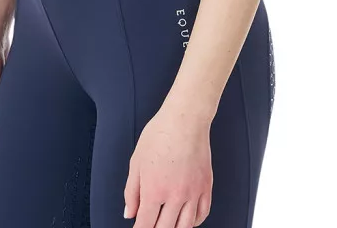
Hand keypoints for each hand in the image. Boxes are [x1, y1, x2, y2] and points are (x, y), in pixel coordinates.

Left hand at [123, 102, 212, 226]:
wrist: (185, 119)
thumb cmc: (160, 134)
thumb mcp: (136, 161)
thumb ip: (131, 191)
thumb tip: (129, 213)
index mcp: (154, 190)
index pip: (145, 225)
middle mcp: (175, 195)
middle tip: (152, 226)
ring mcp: (193, 193)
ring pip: (185, 227)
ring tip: (167, 224)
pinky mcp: (206, 186)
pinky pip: (202, 214)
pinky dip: (194, 222)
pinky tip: (186, 220)